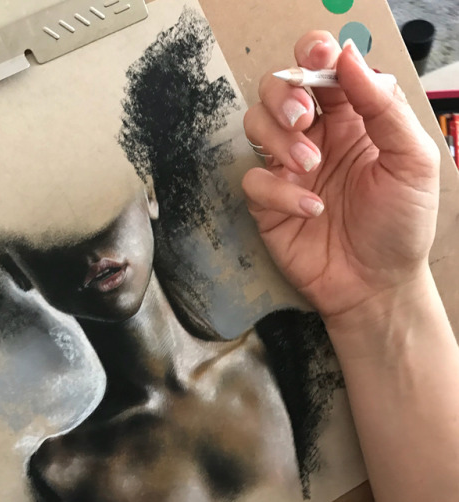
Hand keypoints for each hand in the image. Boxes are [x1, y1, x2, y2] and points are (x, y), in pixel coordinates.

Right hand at [242, 31, 439, 321]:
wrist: (377, 284)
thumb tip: (350, 57)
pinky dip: (279, 191)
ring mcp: (288, 169)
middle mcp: (315, 138)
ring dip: (278, 138)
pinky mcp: (269, 202)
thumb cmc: (400, 225)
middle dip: (284, 95)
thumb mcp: (411, 161)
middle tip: (304, 118)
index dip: (312, 53)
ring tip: (310, 165)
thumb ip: (384, 108)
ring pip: (255, 125)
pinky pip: (254, 180)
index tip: (317, 56)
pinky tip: (312, 209)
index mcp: (351, 119)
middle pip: (277, 89)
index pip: (322, 69)